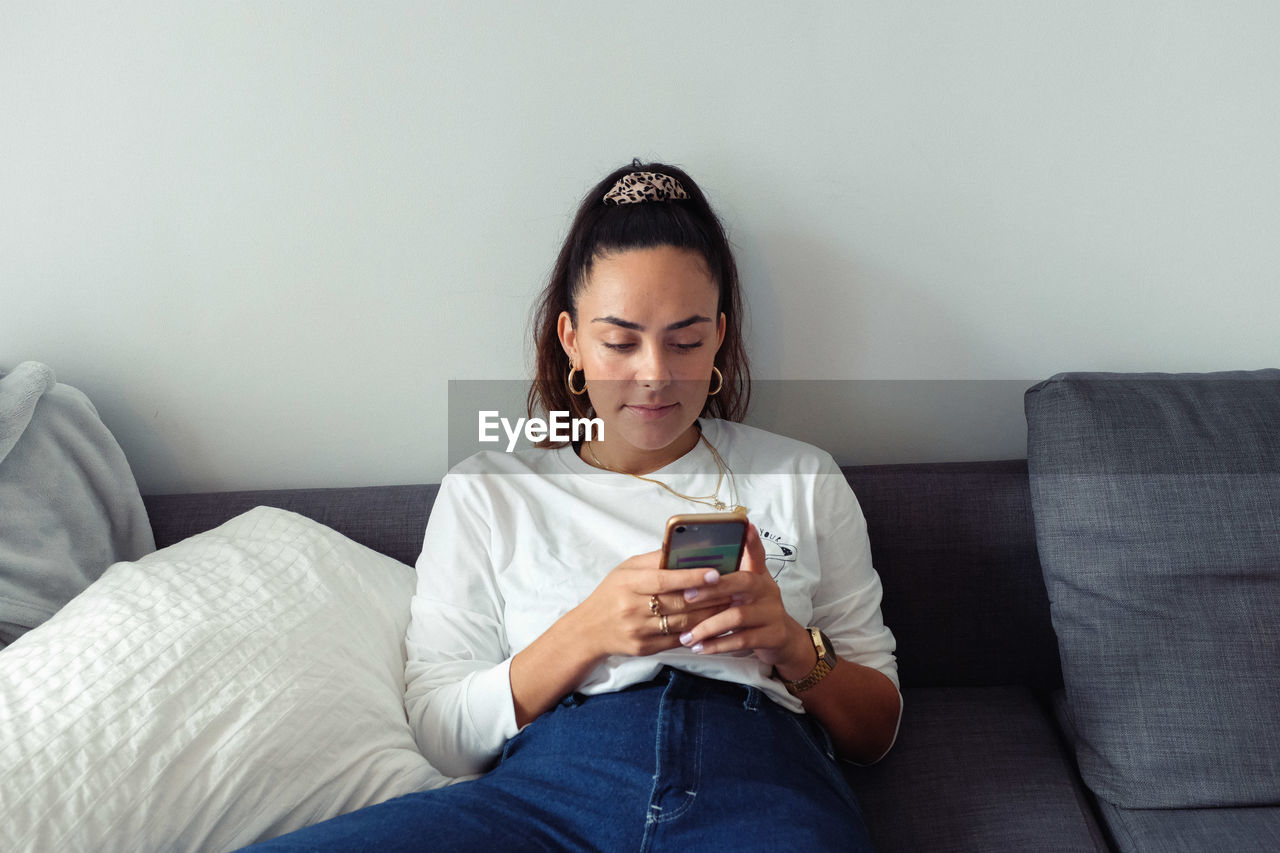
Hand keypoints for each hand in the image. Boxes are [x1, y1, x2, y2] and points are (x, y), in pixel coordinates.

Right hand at [569, 550, 738, 659]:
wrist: (589, 630)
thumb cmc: (611, 593)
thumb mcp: (625, 570)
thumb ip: (653, 559)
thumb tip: (684, 546)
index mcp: (628, 583)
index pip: (664, 579)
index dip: (691, 576)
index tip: (716, 572)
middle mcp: (632, 607)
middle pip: (678, 602)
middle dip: (710, 596)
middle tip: (735, 588)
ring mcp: (639, 630)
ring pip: (683, 623)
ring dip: (710, 615)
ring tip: (731, 604)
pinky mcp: (645, 648)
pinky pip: (678, 641)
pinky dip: (698, 632)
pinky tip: (713, 624)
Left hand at [675, 524, 814, 673]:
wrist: (783, 641)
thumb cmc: (756, 610)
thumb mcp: (748, 589)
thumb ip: (732, 573)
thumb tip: (708, 556)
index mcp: (759, 576)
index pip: (756, 554)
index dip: (751, 540)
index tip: (745, 525)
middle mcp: (768, 590)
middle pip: (742, 582)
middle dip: (711, 589)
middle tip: (685, 596)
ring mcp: (772, 613)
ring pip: (737, 616)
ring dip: (708, 627)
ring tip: (686, 636)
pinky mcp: (772, 636)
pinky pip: (741, 639)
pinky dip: (718, 645)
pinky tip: (700, 648)